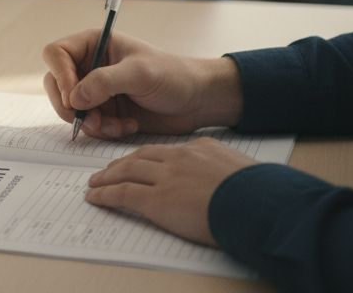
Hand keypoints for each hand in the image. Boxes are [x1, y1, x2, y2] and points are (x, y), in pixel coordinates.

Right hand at [41, 30, 242, 137]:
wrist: (197, 101)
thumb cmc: (173, 76)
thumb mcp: (140, 73)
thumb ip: (105, 82)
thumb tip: (74, 98)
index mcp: (95, 44)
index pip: (56, 54)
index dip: (60, 75)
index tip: (74, 97)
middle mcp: (90, 66)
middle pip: (56, 85)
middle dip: (71, 107)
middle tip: (89, 120)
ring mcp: (95, 90)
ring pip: (70, 110)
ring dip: (90, 123)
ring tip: (116, 126)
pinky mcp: (104, 111)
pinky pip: (87, 125)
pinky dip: (103, 131)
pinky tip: (127, 126)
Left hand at [86, 137, 257, 245]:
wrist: (257, 203)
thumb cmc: (258, 192)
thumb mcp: (241, 170)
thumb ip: (224, 170)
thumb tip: (226, 181)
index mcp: (200, 149)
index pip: (165, 150)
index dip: (146, 157)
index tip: (137, 161)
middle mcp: (179, 158)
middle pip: (141, 156)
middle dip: (122, 163)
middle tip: (109, 169)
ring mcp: (167, 178)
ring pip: (127, 172)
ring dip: (107, 177)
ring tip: (95, 182)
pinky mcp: (157, 200)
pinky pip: (123, 194)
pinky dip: (105, 194)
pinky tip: (94, 197)